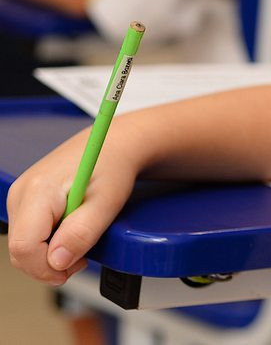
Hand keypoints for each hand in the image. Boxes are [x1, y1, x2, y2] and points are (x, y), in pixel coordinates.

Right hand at [6, 129, 138, 285]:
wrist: (112, 143)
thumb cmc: (113, 166)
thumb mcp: (107, 202)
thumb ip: (82, 233)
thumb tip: (56, 262)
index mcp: (38, 191)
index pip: (24, 246)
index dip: (47, 266)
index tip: (76, 265)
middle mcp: (21, 192)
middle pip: (19, 250)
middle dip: (49, 264)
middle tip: (82, 258)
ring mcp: (19, 196)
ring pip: (23, 245)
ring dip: (50, 254)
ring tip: (80, 237)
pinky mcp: (24, 200)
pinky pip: (28, 234)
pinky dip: (48, 242)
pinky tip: (69, 230)